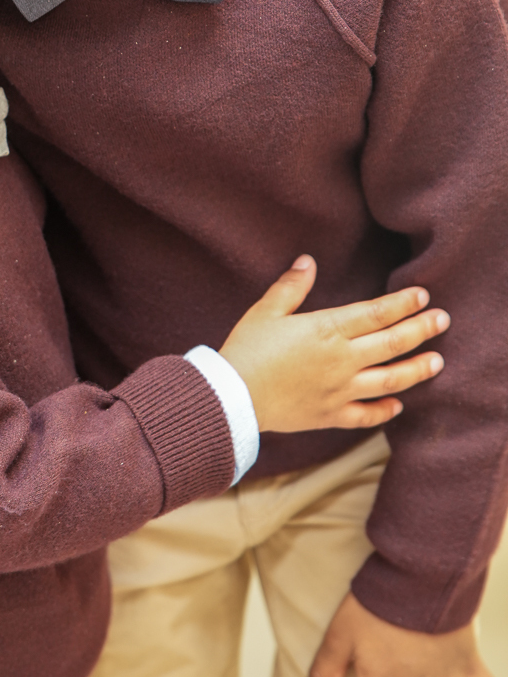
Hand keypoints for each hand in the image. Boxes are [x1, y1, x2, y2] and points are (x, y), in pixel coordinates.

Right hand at [220, 256, 447, 432]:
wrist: (232, 396)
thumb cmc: (247, 349)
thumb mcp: (266, 311)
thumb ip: (291, 287)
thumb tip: (308, 261)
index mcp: (327, 330)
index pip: (375, 313)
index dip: (402, 303)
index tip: (422, 295)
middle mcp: (342, 360)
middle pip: (392, 343)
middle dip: (421, 330)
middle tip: (443, 320)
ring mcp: (340, 390)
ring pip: (389, 380)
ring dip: (416, 370)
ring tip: (437, 362)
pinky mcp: (331, 415)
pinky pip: (366, 415)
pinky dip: (385, 411)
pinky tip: (398, 405)